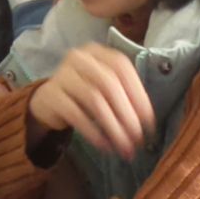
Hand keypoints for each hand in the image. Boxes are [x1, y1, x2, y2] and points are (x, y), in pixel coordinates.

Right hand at [29, 45, 156, 157]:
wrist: (50, 100)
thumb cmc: (86, 93)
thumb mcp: (106, 87)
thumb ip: (127, 95)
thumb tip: (149, 122)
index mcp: (96, 52)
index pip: (121, 67)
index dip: (138, 94)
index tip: (149, 122)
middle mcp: (78, 58)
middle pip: (108, 84)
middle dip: (127, 114)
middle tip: (137, 138)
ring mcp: (61, 75)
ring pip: (94, 100)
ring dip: (113, 127)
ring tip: (123, 146)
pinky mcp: (50, 94)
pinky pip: (76, 114)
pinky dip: (93, 132)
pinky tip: (104, 146)